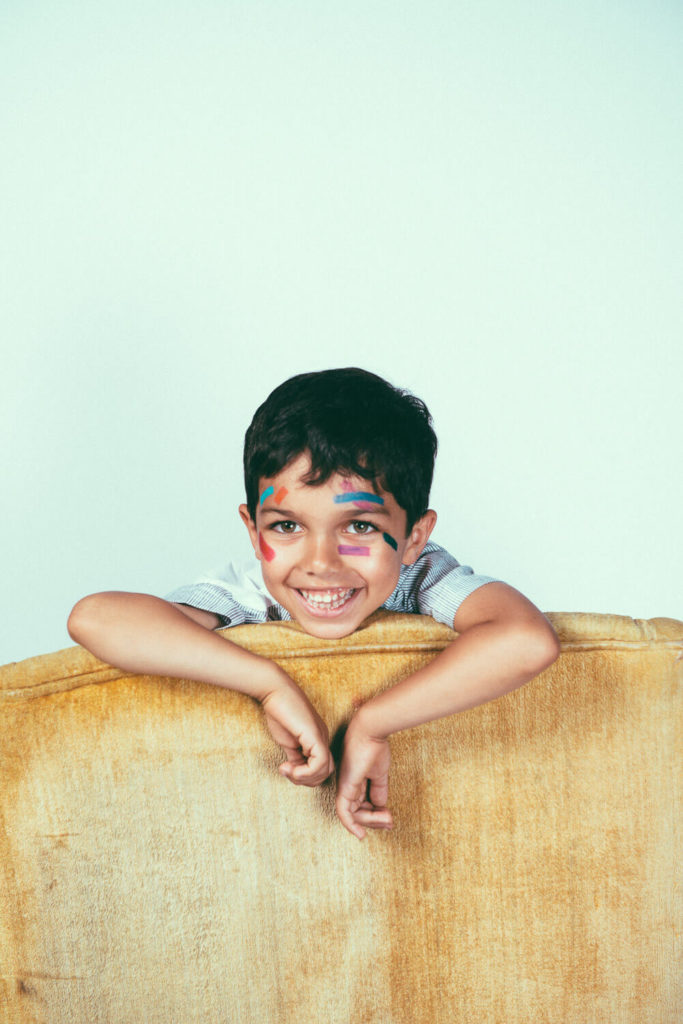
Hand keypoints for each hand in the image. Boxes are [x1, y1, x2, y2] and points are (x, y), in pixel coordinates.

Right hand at [260, 675, 333, 786]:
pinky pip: (320, 762)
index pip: (321, 767)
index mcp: (317, 739)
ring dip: (304, 778)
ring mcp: (321, 736)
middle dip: (306, 780)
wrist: (274, 690)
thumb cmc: (278, 711)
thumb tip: (294, 771)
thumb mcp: (287, 741)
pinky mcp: (314, 735)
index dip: (305, 777)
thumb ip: (294, 756)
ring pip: (325, 770)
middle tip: (288, 773)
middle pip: (326, 771)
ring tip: (287, 771)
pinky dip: (306, 772)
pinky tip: (289, 768)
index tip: (286, 770)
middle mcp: (323, 737)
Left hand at [336, 716, 392, 839]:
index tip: (389, 819)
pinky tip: (360, 834)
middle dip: (374, 821)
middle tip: (389, 822)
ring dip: (371, 821)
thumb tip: (381, 806)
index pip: (362, 804)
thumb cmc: (375, 747)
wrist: (371, 731)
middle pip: (358, 812)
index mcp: (355, 781)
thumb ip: (379, 789)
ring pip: (353, 815)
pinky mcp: (345, 787)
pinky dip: (351, 825)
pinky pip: (344, 812)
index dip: (374, 815)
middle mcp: (348, 785)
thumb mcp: (380, 773)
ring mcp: (345, 786)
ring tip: (387, 820)